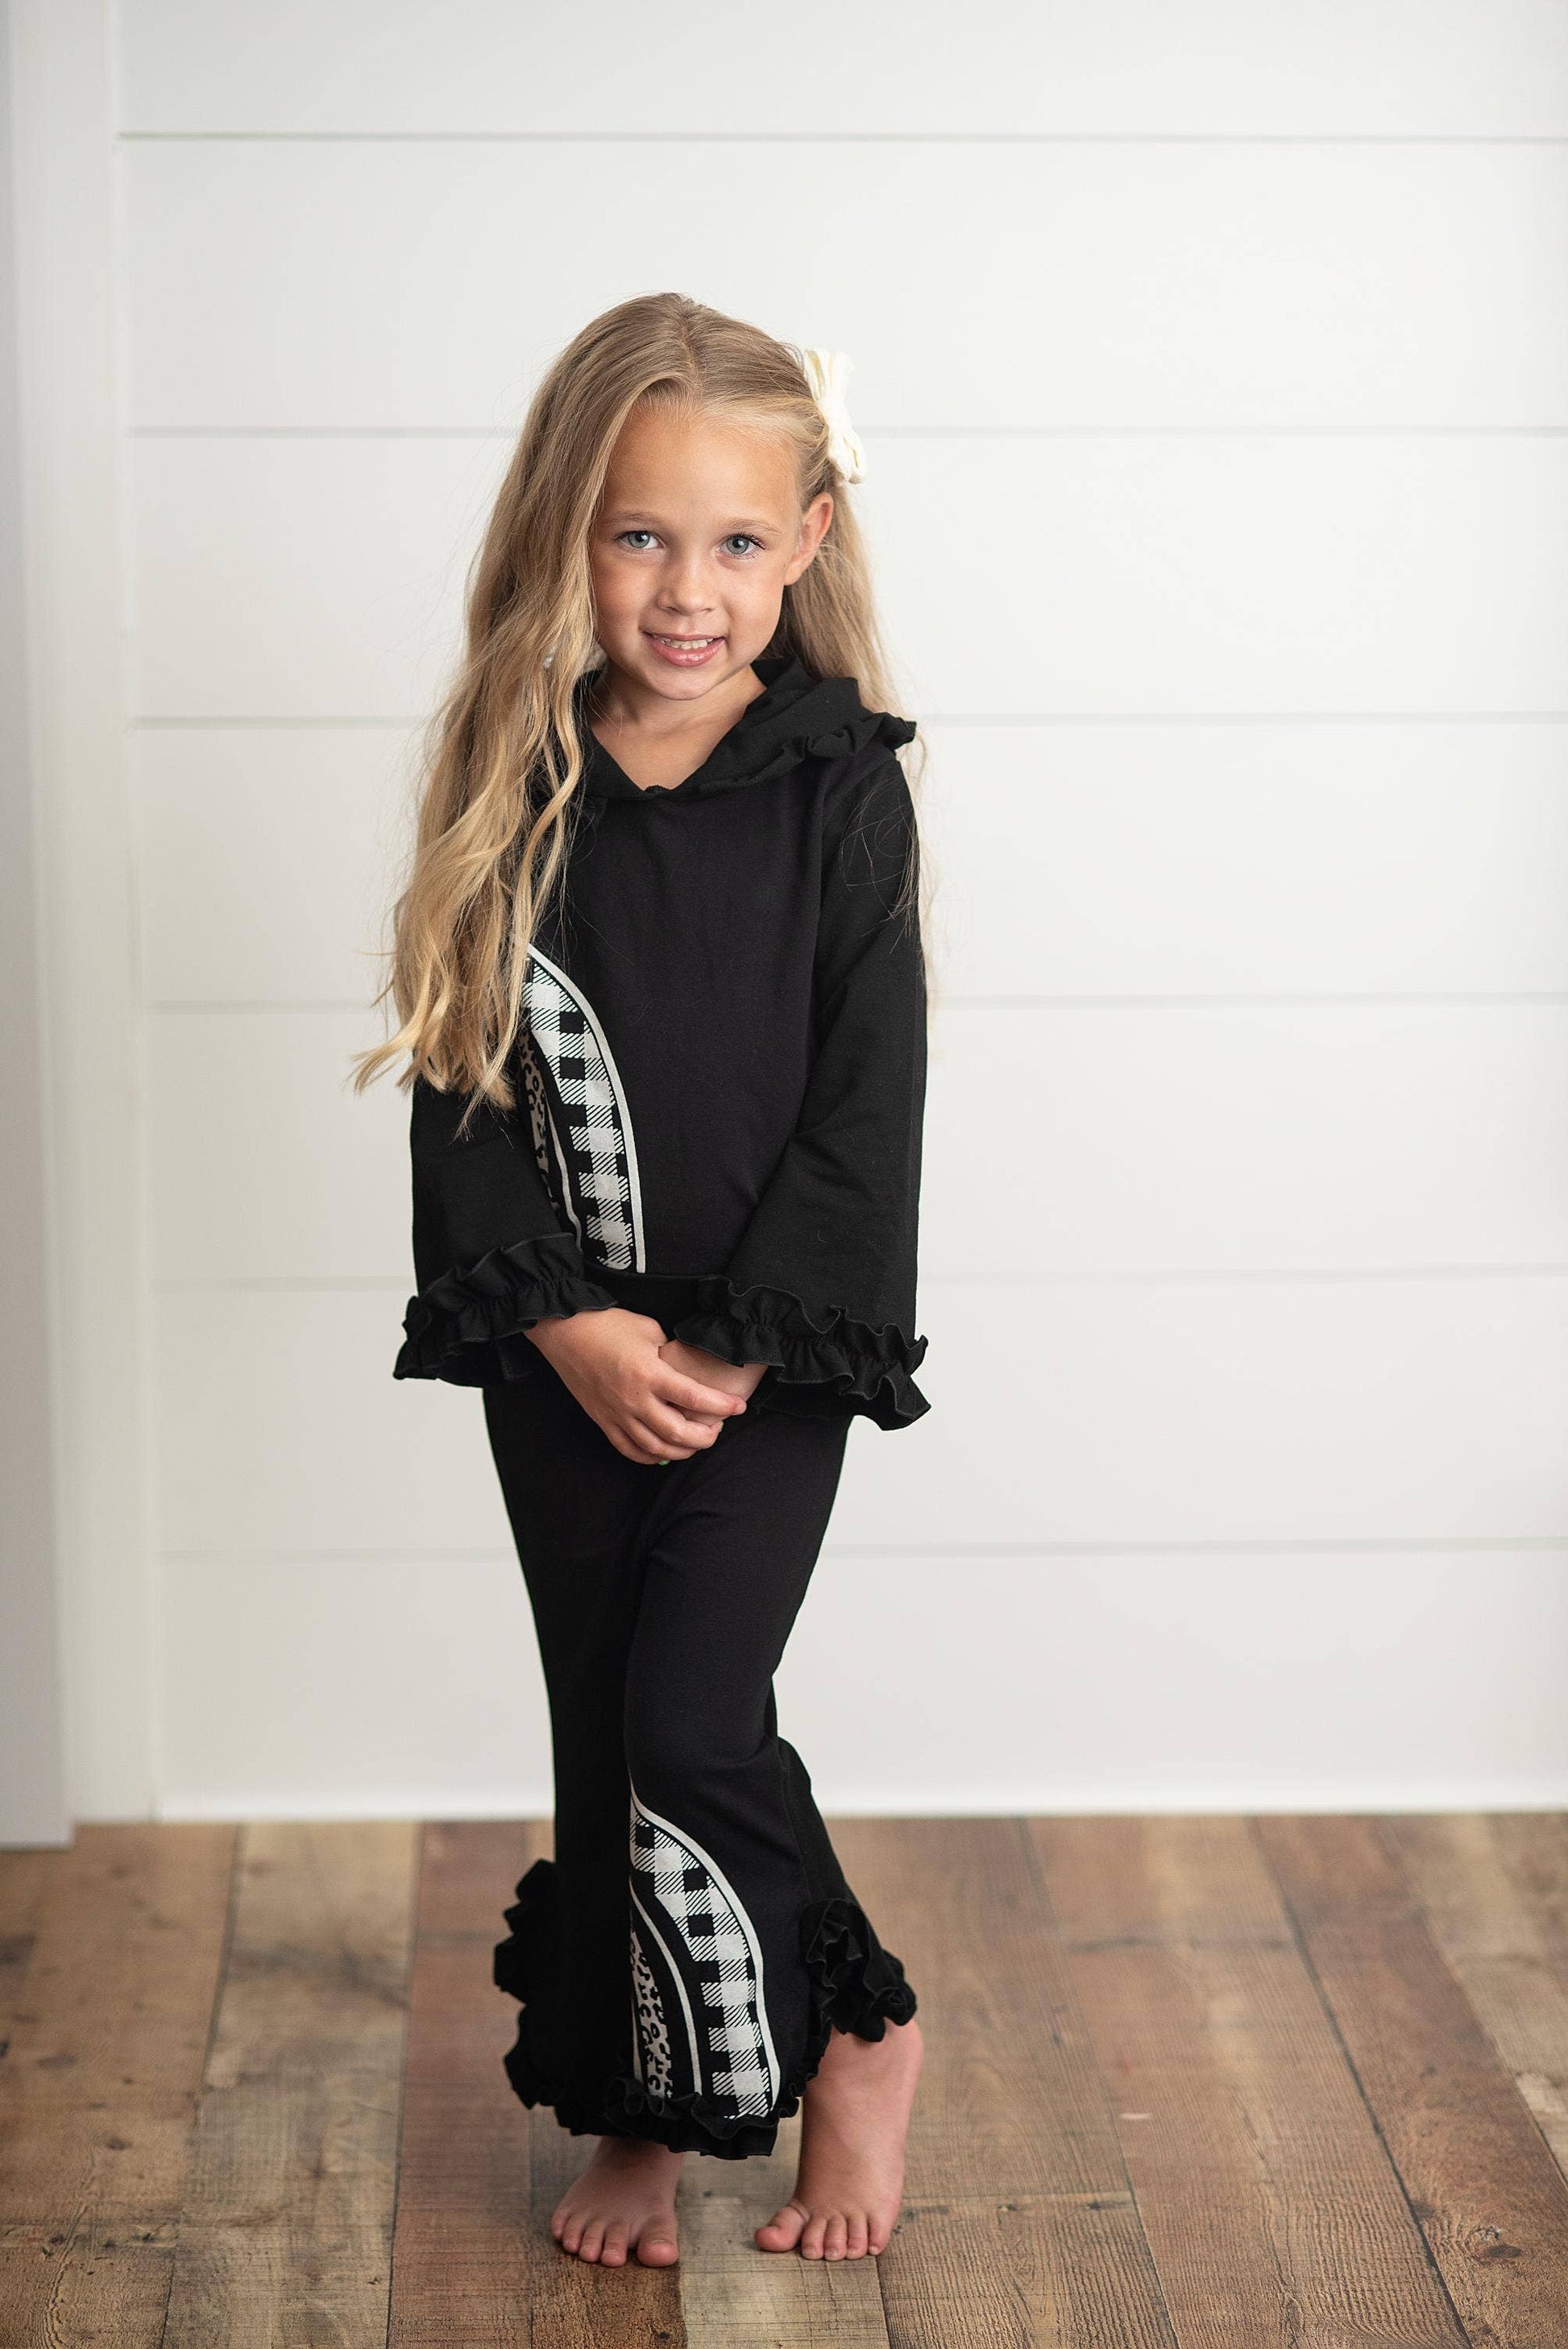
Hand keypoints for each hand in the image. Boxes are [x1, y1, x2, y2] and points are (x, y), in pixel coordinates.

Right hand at [525, 1307, 747, 1464]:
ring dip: (682, 1450)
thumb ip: (671, 1354)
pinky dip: (651, 1456)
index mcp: (649, 1373)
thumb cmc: (607, 1325)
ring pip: (657, 1449)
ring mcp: (616, 1415)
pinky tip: (664, 1450)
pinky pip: (630, 1450)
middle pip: (678, 1434)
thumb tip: (686, 1369)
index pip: (694, 1399)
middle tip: (718, 1427)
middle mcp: (634, 1400)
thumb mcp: (649, 1329)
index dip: (722, 1406)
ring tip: (696, 1440)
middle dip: (706, 1437)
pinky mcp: (603, 1421)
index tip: (739, 1407)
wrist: (564, 1332)